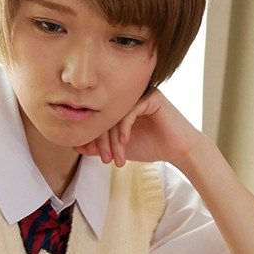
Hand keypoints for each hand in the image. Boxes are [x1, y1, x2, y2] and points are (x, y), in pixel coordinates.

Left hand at [74, 88, 202, 166]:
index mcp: (118, 105)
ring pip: (115, 114)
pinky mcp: (152, 97)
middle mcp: (127, 97)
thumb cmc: (150, 146)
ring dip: (113, 140)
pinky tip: (126, 143)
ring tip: (116, 157)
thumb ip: (98, 146)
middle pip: (104, 115)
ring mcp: (140, 94)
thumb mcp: (118, 148)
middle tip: (104, 159)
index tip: (89, 153)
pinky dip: (124, 129)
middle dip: (102, 141)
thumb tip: (75, 145)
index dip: (91, 136)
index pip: (96, 117)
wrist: (178, 150)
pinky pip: (130, 111)